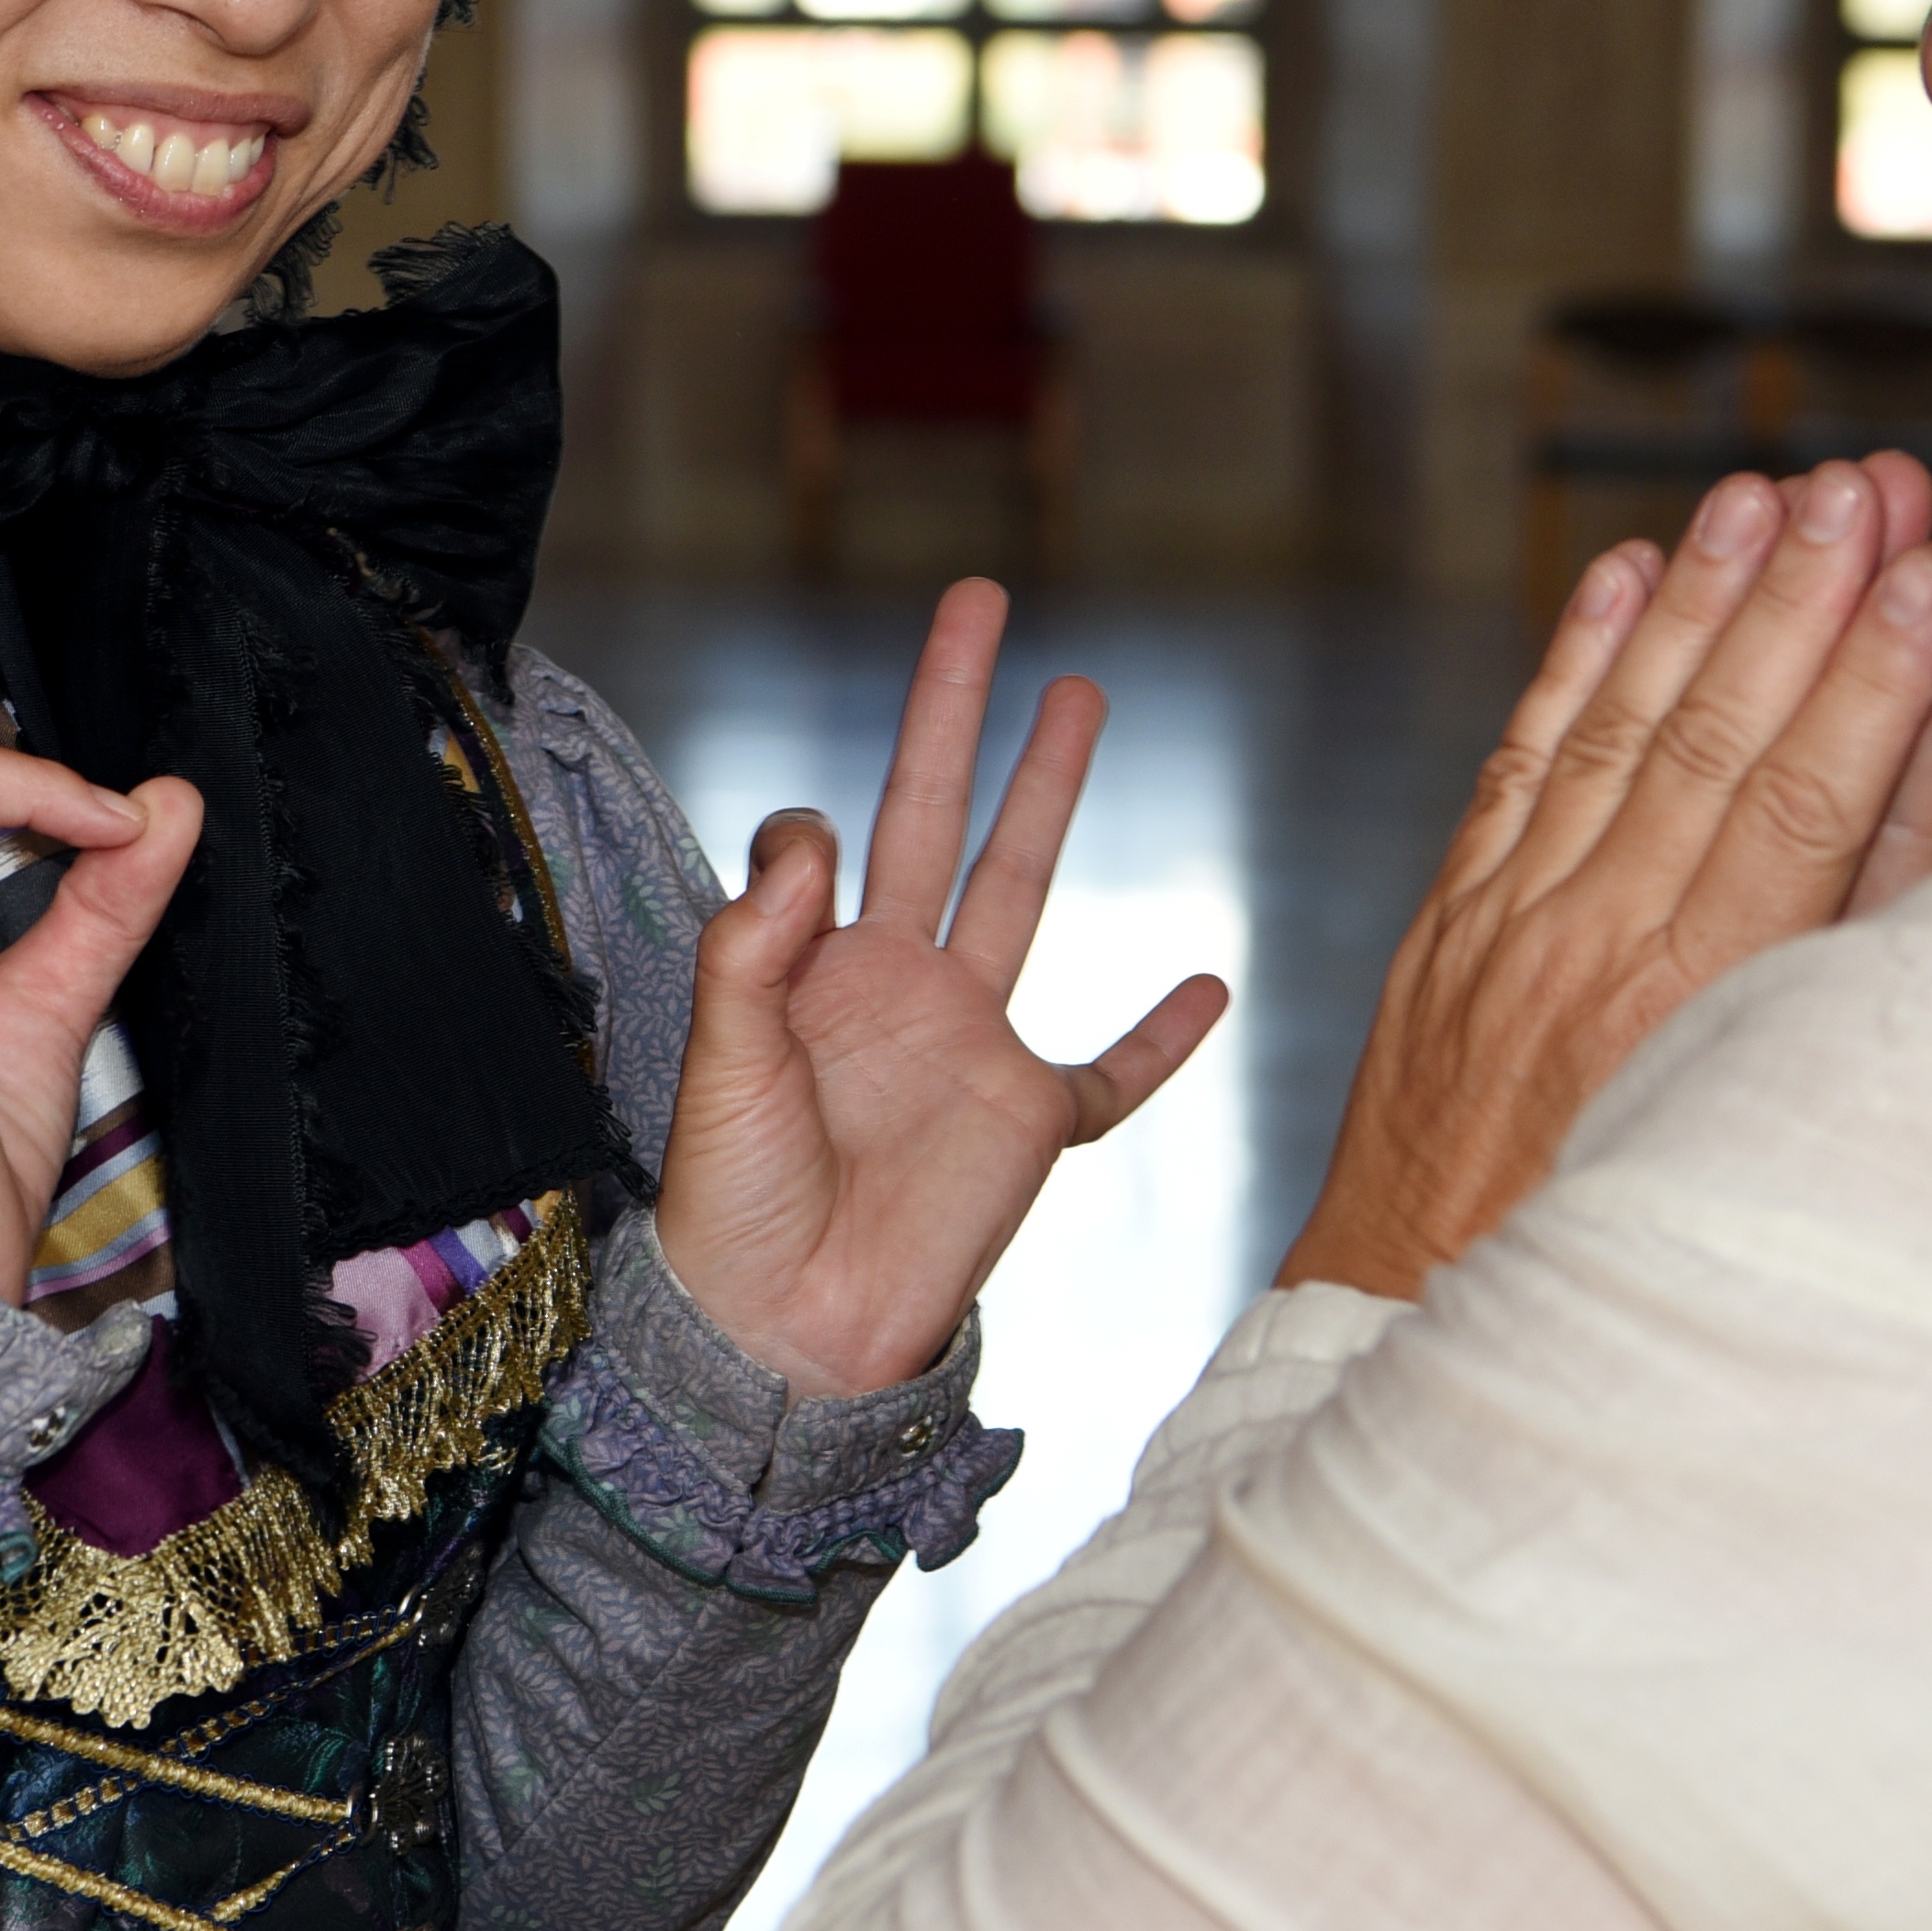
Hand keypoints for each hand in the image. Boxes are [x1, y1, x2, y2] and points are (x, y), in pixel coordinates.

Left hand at [656, 581, 1228, 1397]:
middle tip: (980, 598)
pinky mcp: (1029, 1123)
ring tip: (1078, 694)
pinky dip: (1164, 1041)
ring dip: (1049, 793)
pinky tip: (1211, 990)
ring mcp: (971, 1046)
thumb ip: (755, 943)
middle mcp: (899, 986)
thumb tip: (815, 830)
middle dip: (956, 709)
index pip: (828, 842)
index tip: (813, 857)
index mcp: (816, 967)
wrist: (788, 1332)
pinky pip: (1110, 1078)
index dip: (812, 832)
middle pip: (937, 815)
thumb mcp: (719, 1061)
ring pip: (1023, 891)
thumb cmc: (732, 1208)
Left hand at [1282, 458, 1931, 1305]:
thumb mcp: (1786, 1123)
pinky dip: (1569, 660)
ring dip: (1695, 598)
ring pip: (1619, 726)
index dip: (1881, 678)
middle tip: (1861, 485)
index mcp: (1702, 1015)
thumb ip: (1862, 957)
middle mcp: (1597, 952)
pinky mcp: (1452, 925)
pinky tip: (1617, 576)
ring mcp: (1511, 928)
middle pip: (1719, 736)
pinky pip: (1518, 763)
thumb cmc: (1640, 1256)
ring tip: (1762, 497)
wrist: (1438, 1338)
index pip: (1811, 803)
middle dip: (1801, 595)